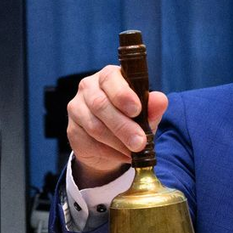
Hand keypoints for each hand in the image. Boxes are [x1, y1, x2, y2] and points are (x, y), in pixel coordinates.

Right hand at [66, 64, 168, 186]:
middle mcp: (88, 87)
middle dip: (123, 126)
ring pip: (94, 126)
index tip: (137, 110)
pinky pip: (88, 142)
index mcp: (108, 77)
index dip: (122, 94)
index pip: (110, 79)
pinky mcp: (72, 129)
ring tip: (134, 152)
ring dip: (117, 142)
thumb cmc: (131, 119)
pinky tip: (122, 155)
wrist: (110, 143)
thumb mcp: (146, 114)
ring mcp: (77, 108)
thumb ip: (152, 107)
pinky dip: (109, 152)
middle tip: (140, 142)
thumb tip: (160, 100)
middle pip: (100, 104)